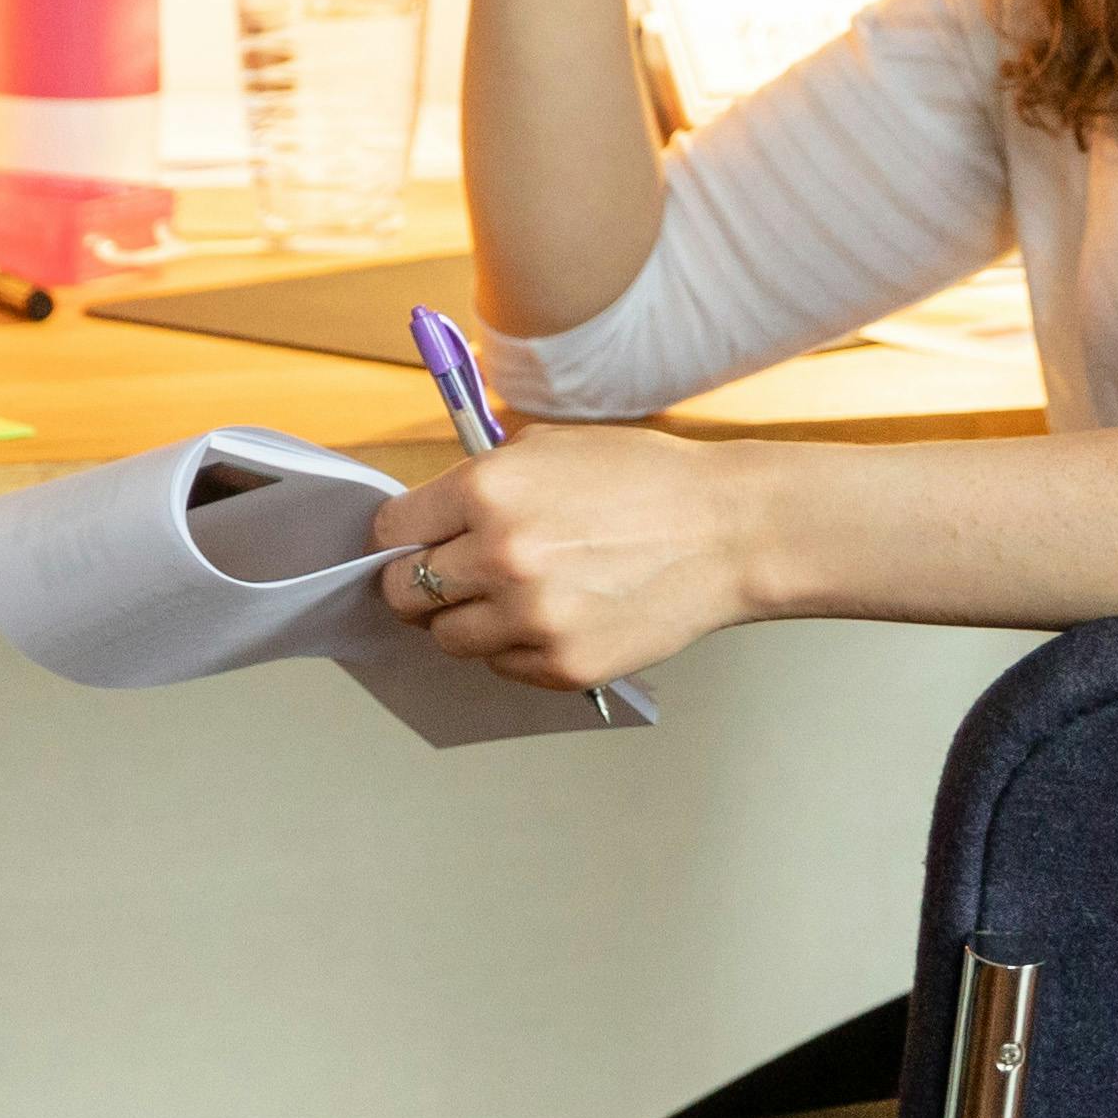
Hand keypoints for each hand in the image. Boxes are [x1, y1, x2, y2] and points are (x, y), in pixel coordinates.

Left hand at [370, 430, 762, 691]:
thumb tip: (427, 518)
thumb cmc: (643, 481)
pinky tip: (550, 615)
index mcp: (487, 490)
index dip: (398, 535)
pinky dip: (513, 647)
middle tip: (445, 575)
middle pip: (405, 592)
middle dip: (415, 583)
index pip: (391, 529)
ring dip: (465, 619)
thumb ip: (478, 483)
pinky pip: (502, 667)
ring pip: (449, 638)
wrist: (725, 532)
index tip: (407, 541)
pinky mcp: (563, 664)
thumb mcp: (546, 449)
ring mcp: (531, 617)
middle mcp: (500, 556)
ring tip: (506, 595)